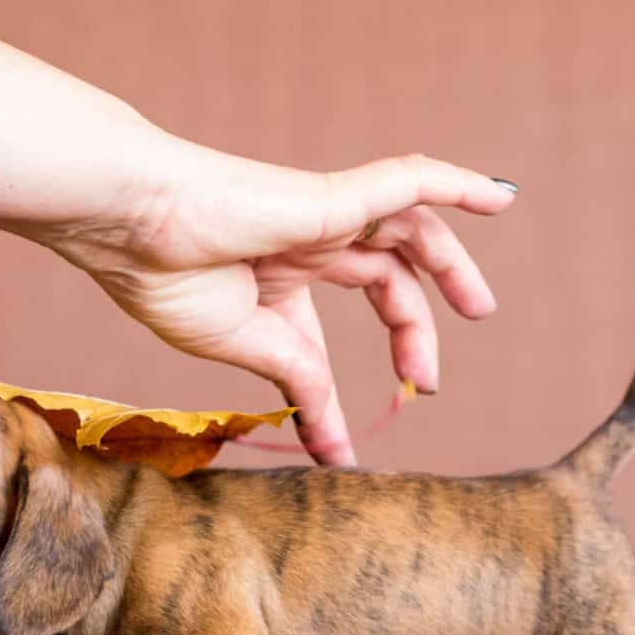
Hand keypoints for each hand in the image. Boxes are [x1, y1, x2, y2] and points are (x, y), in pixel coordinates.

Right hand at [48, 147, 517, 464]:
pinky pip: (414, 179)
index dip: (334, 399)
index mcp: (274, 279)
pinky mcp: (336, 195)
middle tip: (423, 385)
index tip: (338, 455)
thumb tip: (329, 443)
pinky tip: (501, 198)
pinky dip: (460, 183)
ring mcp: (325, 214)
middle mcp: (306, 243)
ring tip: (482, 310)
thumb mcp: (247, 347)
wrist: (133, 225)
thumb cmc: (166, 278)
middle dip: (411, 333)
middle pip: (384, 279)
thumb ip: (298, 381)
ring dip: (453, 269)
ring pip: (412, 230)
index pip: (325, 335)